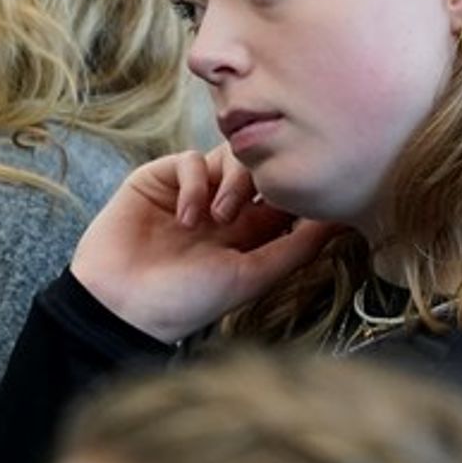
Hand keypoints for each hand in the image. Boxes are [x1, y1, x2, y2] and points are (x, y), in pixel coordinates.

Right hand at [69, 145, 340, 342]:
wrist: (121, 306)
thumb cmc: (186, 302)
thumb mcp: (252, 277)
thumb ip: (296, 247)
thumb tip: (341, 220)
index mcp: (250, 233)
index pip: (283, 193)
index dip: (294, 188)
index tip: (303, 191)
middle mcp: (224, 208)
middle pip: (260, 168)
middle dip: (261, 180)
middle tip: (246, 213)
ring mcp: (192, 191)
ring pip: (229, 156)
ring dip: (230, 181)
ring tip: (216, 219)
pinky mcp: (160, 179)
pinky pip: (192, 159)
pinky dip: (195, 182)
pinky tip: (186, 217)